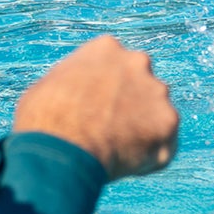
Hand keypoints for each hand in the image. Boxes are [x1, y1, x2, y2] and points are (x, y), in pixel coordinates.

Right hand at [13, 35, 178, 181]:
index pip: (114, 67)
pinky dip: (149, 156)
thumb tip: (71, 101)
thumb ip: (72, 86)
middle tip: (110, 131)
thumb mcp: (48, 88)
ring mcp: (157, 92)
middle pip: (141, 86)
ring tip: (114, 152)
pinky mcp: (168, 122)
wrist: (63, 147)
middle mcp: (138, 62)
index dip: (104, 91)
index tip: (94, 109)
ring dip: (141, 131)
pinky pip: (163, 144)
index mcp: (106, 49)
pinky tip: (125, 165)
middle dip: (131, 106)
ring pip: (155, 115)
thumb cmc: (44, 120)